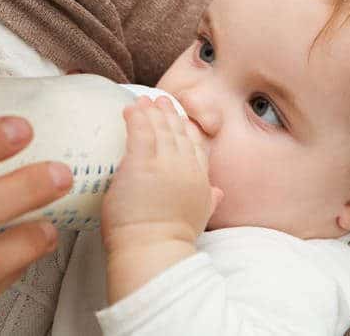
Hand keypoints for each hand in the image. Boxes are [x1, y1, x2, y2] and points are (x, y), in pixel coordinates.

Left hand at [101, 96, 222, 251]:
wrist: (154, 248)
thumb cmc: (171, 239)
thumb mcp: (200, 217)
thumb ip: (209, 200)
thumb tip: (218, 192)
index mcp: (200, 179)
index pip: (197, 146)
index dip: (189, 130)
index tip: (183, 119)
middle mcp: (186, 167)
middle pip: (179, 133)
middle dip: (170, 115)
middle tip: (162, 101)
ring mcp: (165, 164)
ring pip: (160, 129)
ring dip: (152, 112)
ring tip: (144, 101)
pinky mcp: (141, 164)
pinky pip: (139, 132)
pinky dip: (135, 118)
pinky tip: (131, 109)